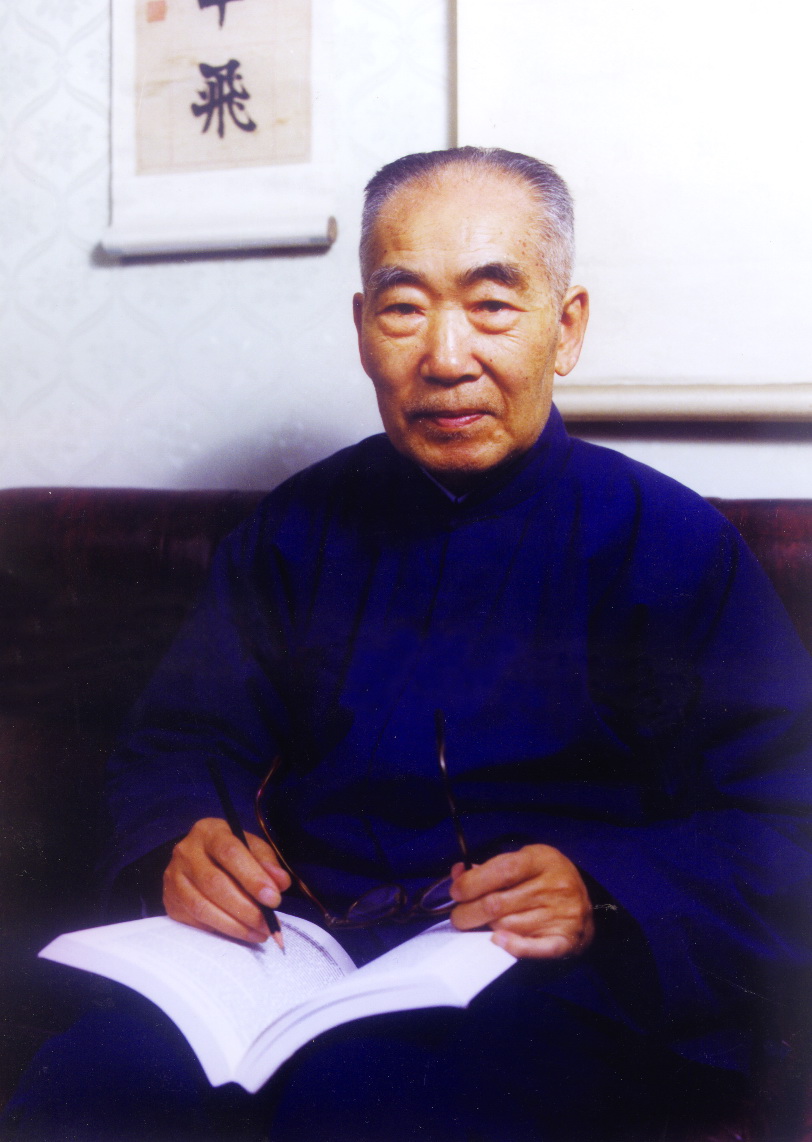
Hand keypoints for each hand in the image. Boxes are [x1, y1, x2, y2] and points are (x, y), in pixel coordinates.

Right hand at [163, 818, 290, 943]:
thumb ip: (267, 862)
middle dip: (247, 908)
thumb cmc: (231, 853)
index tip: (274, 899)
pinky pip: (195, 921)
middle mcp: (186, 852)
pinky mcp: (170, 902)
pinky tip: (241, 933)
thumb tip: (280, 883)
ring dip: (235, 926)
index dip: (253, 877)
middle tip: (269, 924)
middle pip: (215, 883)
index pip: (230, 852)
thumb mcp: (251, 847)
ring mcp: (174, 878)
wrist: (198, 860)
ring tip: (259, 933)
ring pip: (203, 907)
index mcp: (209, 832)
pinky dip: (220, 931)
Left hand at [449, 844, 593, 958]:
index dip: (472, 883)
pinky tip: (498, 941)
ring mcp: (562, 914)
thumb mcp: (525, 862)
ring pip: (507, 926)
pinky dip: (512, 947)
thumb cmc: (547, 880)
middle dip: (468, 912)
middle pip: (498, 903)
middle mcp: (555, 886)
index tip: (456, 892)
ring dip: (485, 929)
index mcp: (543, 859)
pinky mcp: (565, 940)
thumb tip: (458, 873)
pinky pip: (534, 948)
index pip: (502, 870)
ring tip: (478, 926)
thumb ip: (492, 867)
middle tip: (458, 917)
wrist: (589, 907)